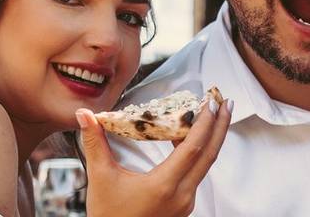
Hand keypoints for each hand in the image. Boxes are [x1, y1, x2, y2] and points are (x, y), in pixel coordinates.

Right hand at [76, 97, 232, 216]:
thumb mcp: (100, 178)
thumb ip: (94, 143)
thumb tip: (85, 116)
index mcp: (164, 186)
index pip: (194, 148)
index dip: (205, 123)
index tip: (211, 103)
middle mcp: (181, 196)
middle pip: (209, 154)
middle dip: (220, 126)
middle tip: (224, 102)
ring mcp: (185, 203)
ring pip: (205, 165)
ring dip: (210, 139)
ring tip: (210, 116)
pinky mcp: (183, 206)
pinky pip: (196, 174)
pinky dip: (198, 153)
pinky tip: (188, 141)